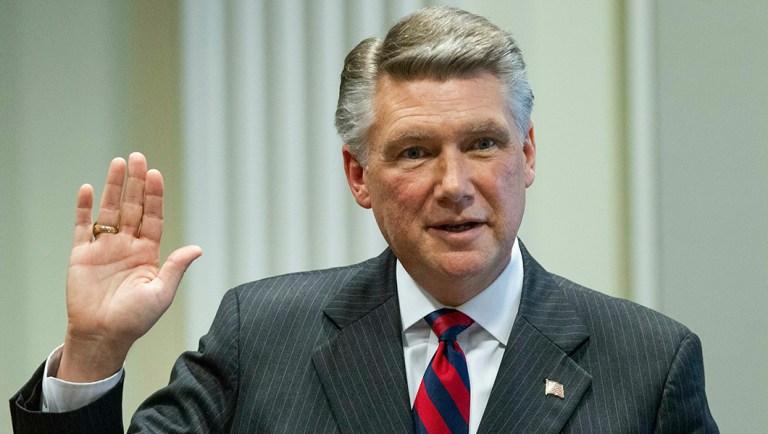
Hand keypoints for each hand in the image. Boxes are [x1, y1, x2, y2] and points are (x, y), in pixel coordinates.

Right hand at [57, 152, 201, 381]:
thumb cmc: (135, 319)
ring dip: (114, 187)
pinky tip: (88, 189)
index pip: (153, 217)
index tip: (155, 175)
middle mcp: (127, 245)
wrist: (103, 336)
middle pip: (132, 207)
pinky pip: (83, 227)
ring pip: (110, 210)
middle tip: (138, 157)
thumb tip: (198, 248)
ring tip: (118, 163)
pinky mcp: (82, 255)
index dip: (154, 196)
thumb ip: (176, 267)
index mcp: (148, 253)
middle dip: (136, 182)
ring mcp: (105, 248)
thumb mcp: (162, 293)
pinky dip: (84, 208)